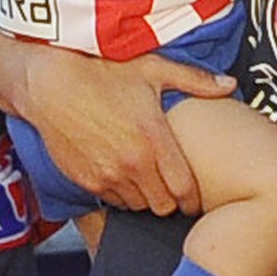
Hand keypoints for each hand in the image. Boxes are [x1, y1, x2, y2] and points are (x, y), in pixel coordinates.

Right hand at [19, 44, 233, 214]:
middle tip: (171, 186)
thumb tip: (229, 85)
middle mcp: (132, 163)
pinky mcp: (86, 181)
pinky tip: (122, 173)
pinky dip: (120, 194)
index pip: (184, 189)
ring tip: (146, 177)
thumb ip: (194, 80)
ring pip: (138, 206)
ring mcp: (107, 175)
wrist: (48, 83)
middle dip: (169, 199)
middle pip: (162, 205)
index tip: (195, 196)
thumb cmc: (99, 73)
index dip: (193, 198)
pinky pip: (113, 201)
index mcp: (153, 138)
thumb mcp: (152, 69)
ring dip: (144, 197)